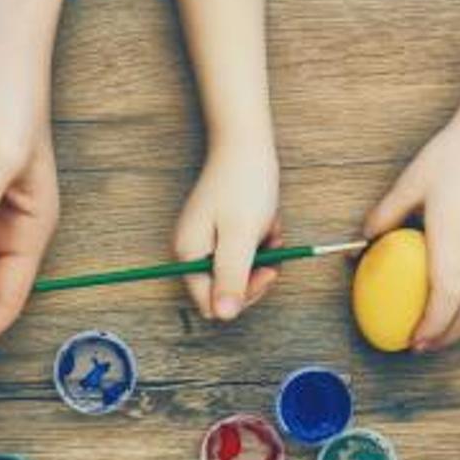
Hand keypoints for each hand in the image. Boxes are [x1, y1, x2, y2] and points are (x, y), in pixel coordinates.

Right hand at [174, 140, 280, 321]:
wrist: (246, 143)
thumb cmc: (244, 183)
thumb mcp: (241, 235)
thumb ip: (231, 277)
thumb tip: (223, 316)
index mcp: (189, 255)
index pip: (212, 305)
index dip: (243, 294)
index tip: (266, 270)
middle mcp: (192, 253)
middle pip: (226, 291)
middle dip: (254, 272)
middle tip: (270, 245)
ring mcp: (205, 243)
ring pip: (239, 272)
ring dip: (261, 255)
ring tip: (268, 228)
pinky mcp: (220, 233)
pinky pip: (244, 253)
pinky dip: (260, 242)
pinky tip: (266, 223)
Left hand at [363, 111, 459, 351]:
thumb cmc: (454, 154)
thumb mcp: (411, 181)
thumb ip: (385, 214)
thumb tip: (360, 240)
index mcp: (453, 237)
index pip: (445, 297)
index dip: (430, 327)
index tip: (412, 339)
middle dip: (447, 338)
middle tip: (423, 344)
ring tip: (446, 332)